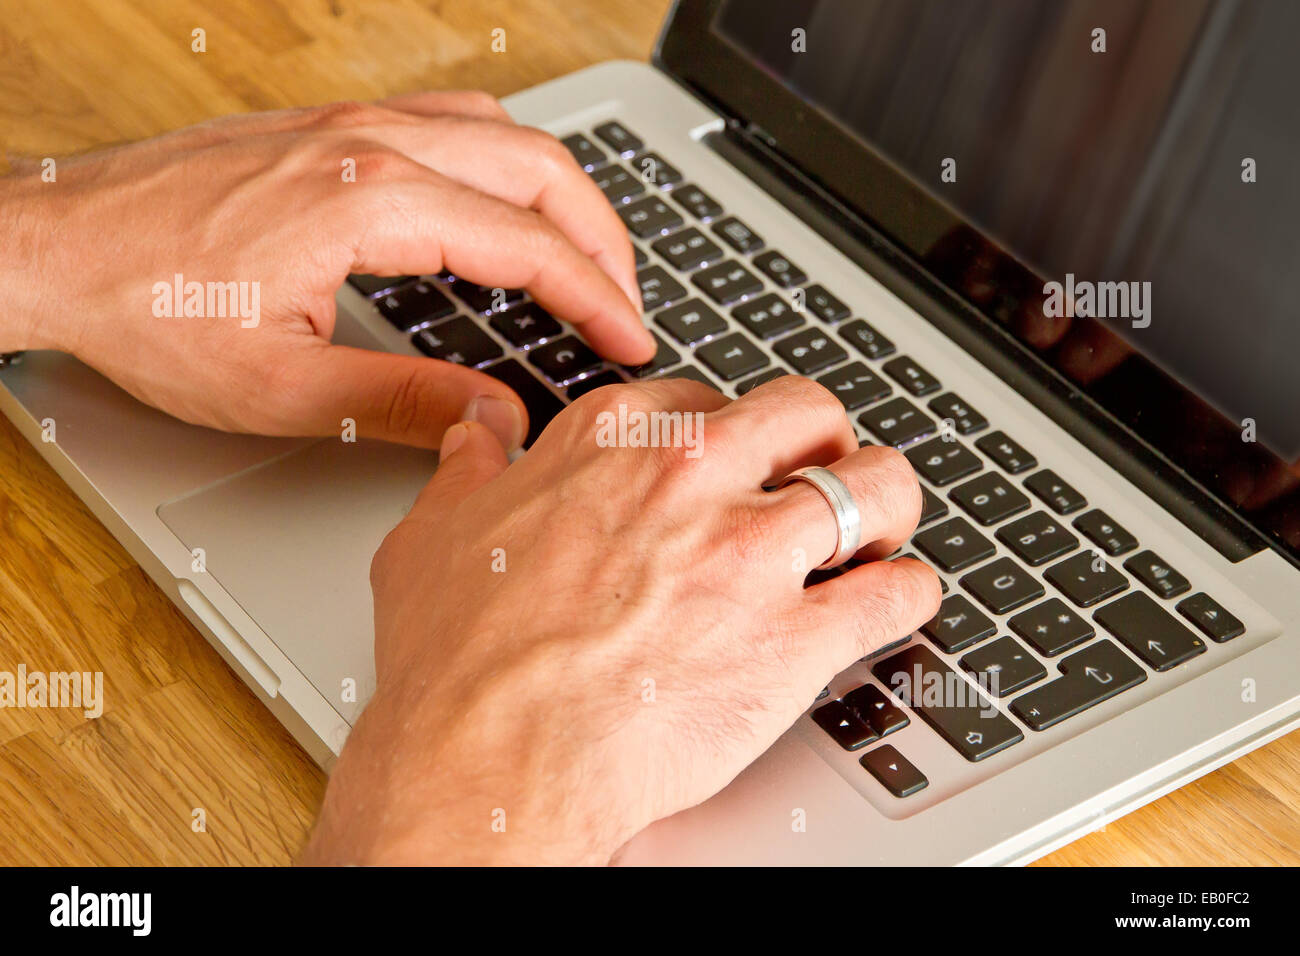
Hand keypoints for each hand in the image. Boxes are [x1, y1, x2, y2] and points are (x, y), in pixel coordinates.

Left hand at [0, 92, 651, 449]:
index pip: (528, 245)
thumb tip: (494, 419)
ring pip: (502, 132)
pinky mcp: (329, 127)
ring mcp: (350, 124)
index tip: (631, 340)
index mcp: (371, 202)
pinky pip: (453, 121)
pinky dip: (506, 164)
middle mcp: (371, 144)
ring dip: (561, 192)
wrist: (55, 246)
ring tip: (587, 256)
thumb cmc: (146, 307)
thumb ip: (404, 404)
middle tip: (627, 305)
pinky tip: (506, 203)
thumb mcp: (282, 388)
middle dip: (604, 238)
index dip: (596, 298)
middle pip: (539, 169)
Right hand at [300, 376, 939, 863]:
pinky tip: (897, 599)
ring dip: (888, 504)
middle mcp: (691, 478)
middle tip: (819, 473)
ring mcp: (751, 552)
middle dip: (824, 439)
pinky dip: (909, 593)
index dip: (727, 430)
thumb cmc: (458, 665)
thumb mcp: (431, 538)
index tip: (732, 458)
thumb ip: (468, 470)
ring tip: (879, 530)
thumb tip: (477, 433)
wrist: (488, 762)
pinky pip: (897, 593)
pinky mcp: (796, 638)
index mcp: (611, 444)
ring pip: (876, 485)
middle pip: (806, 412)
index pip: (702, 396)